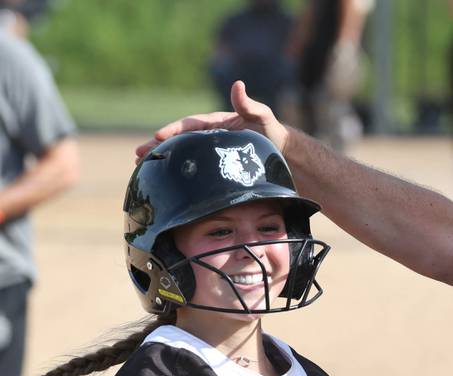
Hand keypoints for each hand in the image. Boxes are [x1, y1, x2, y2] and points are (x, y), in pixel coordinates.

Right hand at [134, 81, 288, 159]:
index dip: (174, 130)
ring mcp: (208, 152)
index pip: (190, 125)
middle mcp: (207, 136)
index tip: (159, 136)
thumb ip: (250, 104)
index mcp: (214, 124)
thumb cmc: (271, 133)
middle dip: (158, 146)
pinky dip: (176, 172)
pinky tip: (163, 181)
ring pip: (181, 154)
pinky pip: (191, 168)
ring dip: (161, 159)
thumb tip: (238, 85)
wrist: (281, 153)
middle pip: (179, 140)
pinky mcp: (212, 167)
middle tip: (138, 155)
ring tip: (140, 167)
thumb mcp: (262, 116)